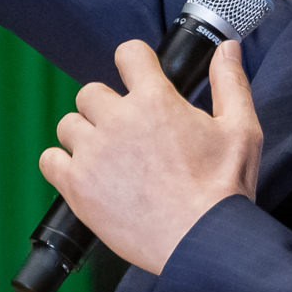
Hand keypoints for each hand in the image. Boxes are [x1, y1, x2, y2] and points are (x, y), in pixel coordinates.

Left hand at [39, 40, 260, 275]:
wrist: (204, 243)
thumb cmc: (224, 190)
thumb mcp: (241, 130)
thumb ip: (231, 83)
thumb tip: (226, 48)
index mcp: (155, 100)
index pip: (127, 53)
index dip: (135, 64)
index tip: (139, 80)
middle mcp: (118, 121)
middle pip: (91, 92)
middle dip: (108, 108)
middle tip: (129, 134)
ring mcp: (94, 153)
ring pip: (69, 124)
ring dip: (85, 136)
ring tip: (110, 159)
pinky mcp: (77, 186)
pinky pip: (49, 160)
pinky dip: (62, 164)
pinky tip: (85, 175)